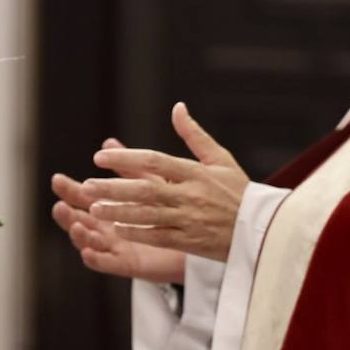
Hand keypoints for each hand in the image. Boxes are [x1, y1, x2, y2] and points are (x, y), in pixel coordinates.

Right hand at [51, 141, 185, 282]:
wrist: (194, 237)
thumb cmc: (169, 208)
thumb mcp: (150, 182)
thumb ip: (128, 166)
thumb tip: (108, 143)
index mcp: (108, 206)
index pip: (82, 196)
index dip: (69, 190)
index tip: (57, 180)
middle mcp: (105, 227)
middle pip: (79, 220)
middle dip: (67, 214)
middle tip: (60, 205)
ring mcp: (114, 246)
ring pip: (89, 242)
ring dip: (79, 235)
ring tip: (76, 225)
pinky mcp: (126, 263)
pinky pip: (106, 263)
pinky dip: (94, 258)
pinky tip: (87, 252)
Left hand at [82, 103, 247, 261]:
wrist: (263, 229)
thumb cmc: (239, 191)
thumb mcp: (221, 158)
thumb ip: (194, 135)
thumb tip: (178, 107)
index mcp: (196, 172)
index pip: (155, 161)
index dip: (126, 158)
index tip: (99, 158)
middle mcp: (190, 195)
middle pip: (145, 189)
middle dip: (114, 188)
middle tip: (86, 186)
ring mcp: (190, 220)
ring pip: (148, 215)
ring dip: (119, 212)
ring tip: (94, 209)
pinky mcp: (190, 241)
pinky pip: (159, 237)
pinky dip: (138, 233)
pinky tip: (117, 229)